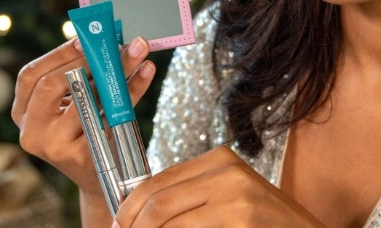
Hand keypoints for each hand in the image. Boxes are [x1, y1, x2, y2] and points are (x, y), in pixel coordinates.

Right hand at [11, 37, 155, 197]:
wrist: (105, 181)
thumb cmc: (89, 134)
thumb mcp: (73, 107)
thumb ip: (78, 78)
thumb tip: (105, 38)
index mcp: (23, 113)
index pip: (30, 76)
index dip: (57, 54)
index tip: (85, 38)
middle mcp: (32, 132)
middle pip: (52, 85)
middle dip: (88, 59)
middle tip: (119, 43)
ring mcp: (55, 147)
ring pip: (86, 99)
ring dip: (117, 70)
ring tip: (138, 53)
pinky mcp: (84, 157)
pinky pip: (112, 115)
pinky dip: (132, 90)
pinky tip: (146, 73)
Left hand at [113, 146, 326, 227]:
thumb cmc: (263, 223)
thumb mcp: (227, 197)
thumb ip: (190, 197)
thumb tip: (135, 214)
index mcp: (220, 159)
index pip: (156, 180)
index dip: (127, 208)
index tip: (117, 226)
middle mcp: (226, 171)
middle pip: (156, 201)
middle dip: (131, 226)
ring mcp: (236, 196)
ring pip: (165, 221)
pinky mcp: (240, 220)